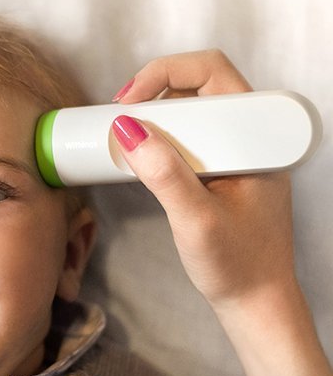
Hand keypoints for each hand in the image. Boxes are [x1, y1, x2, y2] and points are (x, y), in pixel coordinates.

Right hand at [111, 50, 332, 375]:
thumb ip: (165, 175)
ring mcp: (238, 155)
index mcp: (257, 136)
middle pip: (200, 87)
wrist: (255, 303)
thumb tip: (127, 130)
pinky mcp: (224, 173)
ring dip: (156, 119)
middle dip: (154, 94)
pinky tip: (145, 159)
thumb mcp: (196, 220)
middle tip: (118, 118)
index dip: (164, 74)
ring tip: (124, 137)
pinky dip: (164, 142)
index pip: (212, 73)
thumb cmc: (236, 266)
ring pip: (194, 114)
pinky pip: (192, 140)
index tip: (126, 102)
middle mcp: (251, 137)